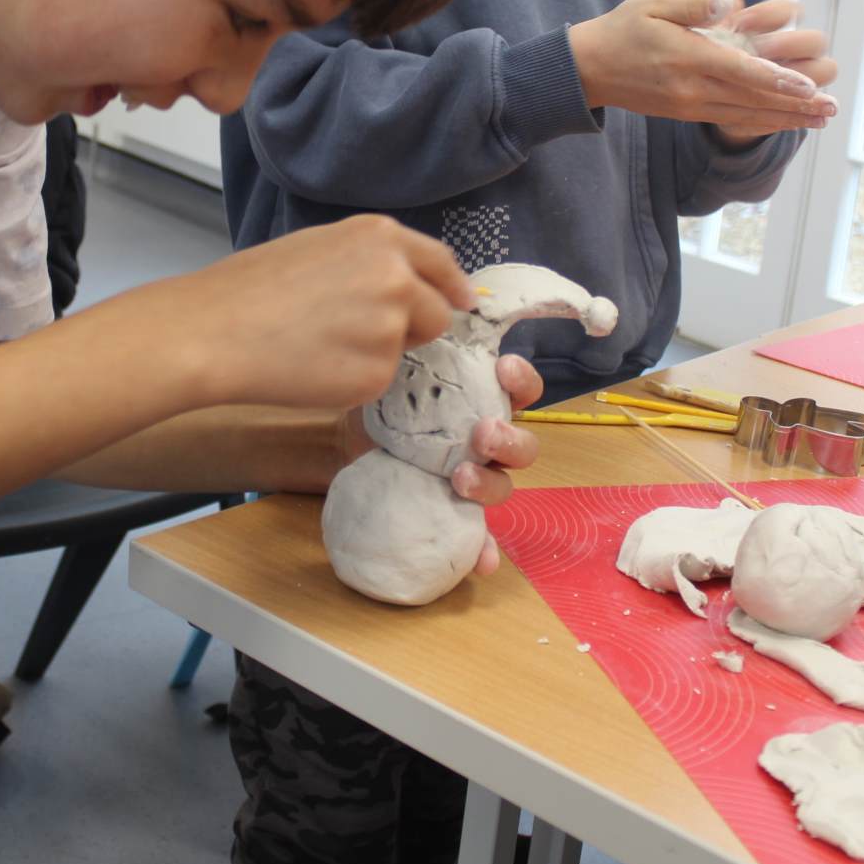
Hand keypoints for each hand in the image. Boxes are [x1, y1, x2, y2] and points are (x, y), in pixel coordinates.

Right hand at [163, 214, 474, 409]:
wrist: (213, 331)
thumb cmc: (250, 289)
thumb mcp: (317, 247)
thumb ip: (370, 260)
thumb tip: (407, 282)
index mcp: (380, 236)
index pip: (441, 262)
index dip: (451, 286)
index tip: (459, 301)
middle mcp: (397, 276)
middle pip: (437, 312)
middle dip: (414, 327)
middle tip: (360, 335)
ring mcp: (391, 326)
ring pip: (409, 350)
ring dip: (382, 354)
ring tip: (323, 347)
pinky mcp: (377, 372)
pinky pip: (381, 382)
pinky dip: (356, 382)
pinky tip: (315, 368)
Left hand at [335, 353, 543, 575]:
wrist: (339, 435)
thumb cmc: (381, 392)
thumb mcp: (400, 361)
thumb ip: (421, 338)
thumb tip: (430, 301)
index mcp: (482, 397)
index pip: (521, 388)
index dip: (522, 379)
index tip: (503, 368)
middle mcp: (483, 438)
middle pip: (524, 445)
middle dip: (510, 440)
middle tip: (481, 432)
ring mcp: (469, 475)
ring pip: (503, 486)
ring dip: (493, 486)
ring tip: (460, 478)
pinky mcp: (448, 509)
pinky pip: (475, 535)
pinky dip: (483, 550)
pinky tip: (481, 562)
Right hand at [570, 0, 838, 136]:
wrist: (587, 70)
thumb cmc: (621, 30)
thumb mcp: (653, 5)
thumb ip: (694, 6)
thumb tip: (732, 3)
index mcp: (686, 57)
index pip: (740, 71)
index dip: (777, 80)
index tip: (808, 86)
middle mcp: (691, 88)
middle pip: (752, 99)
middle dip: (796, 104)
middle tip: (833, 107)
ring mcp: (689, 105)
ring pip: (746, 113)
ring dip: (787, 118)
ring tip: (821, 119)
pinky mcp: (686, 112)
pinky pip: (731, 118)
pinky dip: (762, 121)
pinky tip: (786, 122)